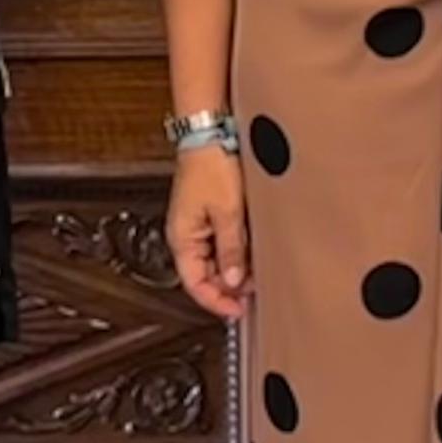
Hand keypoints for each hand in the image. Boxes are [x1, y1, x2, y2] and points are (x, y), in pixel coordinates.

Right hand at [165, 145, 252, 318]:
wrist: (212, 132)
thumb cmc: (211, 165)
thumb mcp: (227, 212)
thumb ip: (231, 249)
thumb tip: (233, 281)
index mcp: (182, 239)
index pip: (195, 285)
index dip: (216, 301)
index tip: (238, 311)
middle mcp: (187, 235)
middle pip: (206, 275)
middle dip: (229, 287)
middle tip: (255, 292)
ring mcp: (198, 224)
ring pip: (216, 260)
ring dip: (235, 269)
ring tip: (258, 272)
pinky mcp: (210, 213)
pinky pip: (221, 242)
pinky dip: (237, 251)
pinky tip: (253, 251)